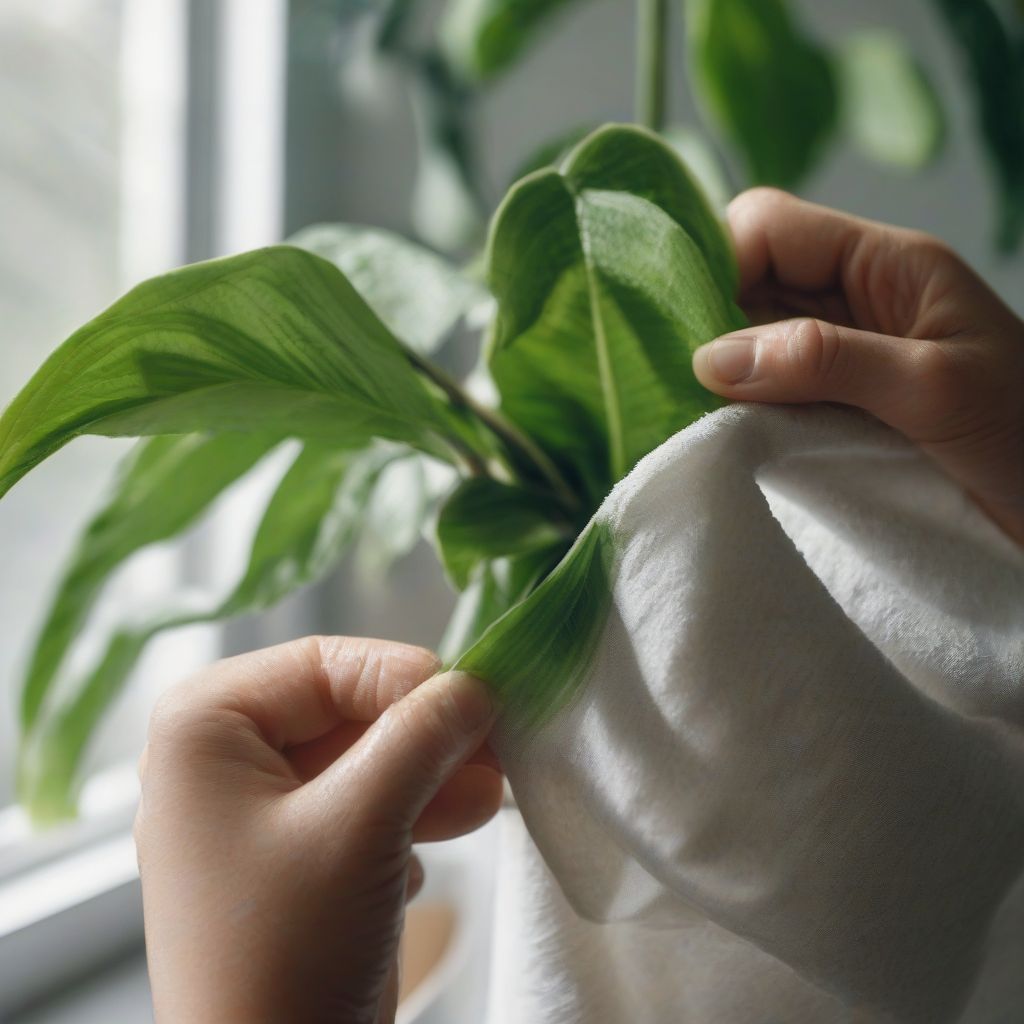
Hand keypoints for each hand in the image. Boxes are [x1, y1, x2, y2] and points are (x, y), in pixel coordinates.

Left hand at [134, 636, 501, 1023]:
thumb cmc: (288, 952)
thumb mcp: (363, 824)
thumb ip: (422, 735)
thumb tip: (476, 685)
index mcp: (203, 726)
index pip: (325, 663)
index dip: (408, 678)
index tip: (481, 703)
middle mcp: (217, 759)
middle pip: (345, 710)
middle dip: (424, 736)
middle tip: (497, 751)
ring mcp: (250, 813)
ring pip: (358, 760)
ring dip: (427, 776)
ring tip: (489, 796)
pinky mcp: (285, 860)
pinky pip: (354, 809)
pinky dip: (403, 819)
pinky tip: (426, 859)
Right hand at [693, 188, 1023, 545]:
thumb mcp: (934, 388)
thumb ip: (826, 360)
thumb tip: (711, 359)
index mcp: (885, 266)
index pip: (772, 227)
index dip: (720, 260)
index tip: (686, 329)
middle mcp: (853, 301)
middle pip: (749, 279)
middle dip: (707, 320)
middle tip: (678, 377)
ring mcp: (839, 356)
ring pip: (747, 338)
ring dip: (719, 372)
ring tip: (692, 410)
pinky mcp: (829, 407)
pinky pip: (763, 390)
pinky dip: (736, 407)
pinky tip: (719, 431)